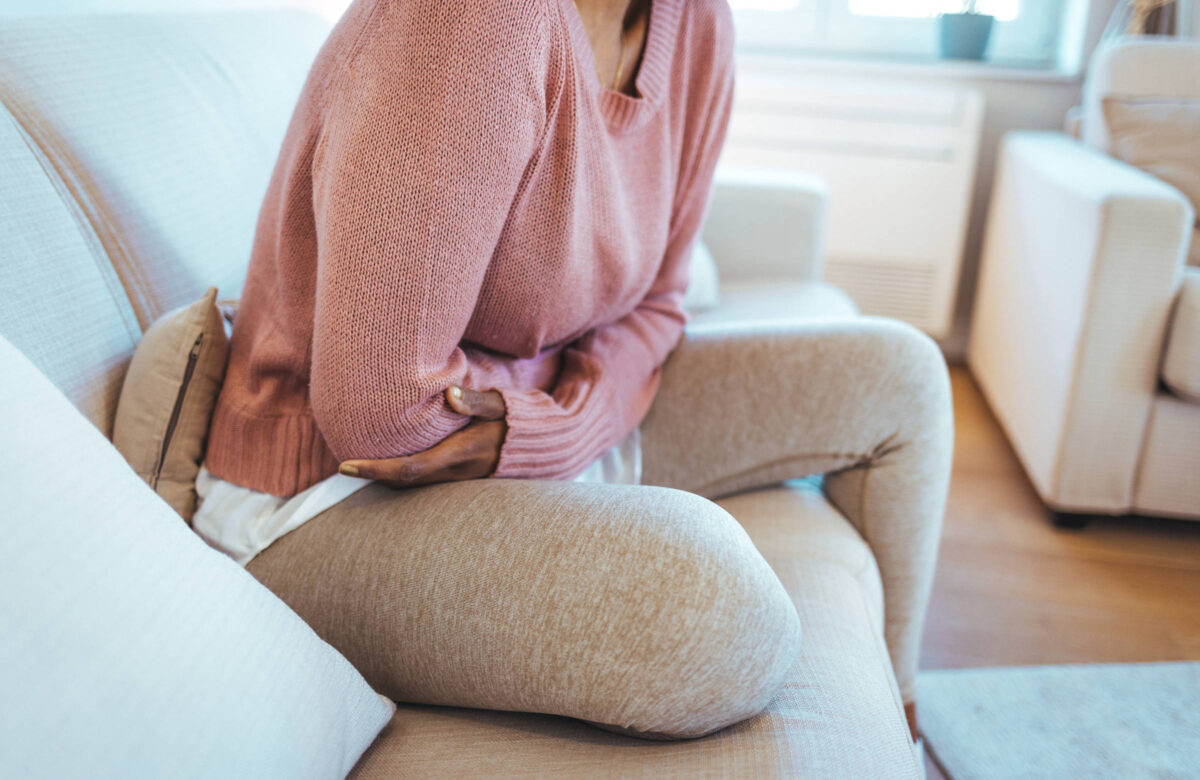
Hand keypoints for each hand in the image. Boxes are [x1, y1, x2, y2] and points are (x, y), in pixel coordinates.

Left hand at [337, 386, 506, 487]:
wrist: (541, 448)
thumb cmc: (518, 421)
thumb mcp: (501, 405)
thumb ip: (476, 400)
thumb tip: (450, 393)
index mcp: (459, 454)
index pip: (409, 469)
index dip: (375, 470)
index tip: (345, 466)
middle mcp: (455, 473)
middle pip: (403, 482)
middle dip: (372, 475)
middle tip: (343, 465)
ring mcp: (457, 479)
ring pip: (412, 483)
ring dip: (385, 476)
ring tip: (359, 462)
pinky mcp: (458, 477)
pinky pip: (423, 479)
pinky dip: (401, 473)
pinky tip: (390, 459)